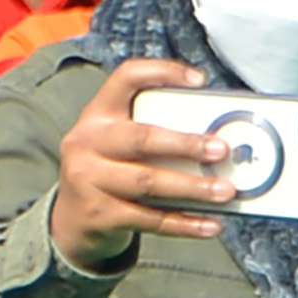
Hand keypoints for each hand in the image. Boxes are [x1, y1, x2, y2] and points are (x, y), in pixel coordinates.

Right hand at [50, 53, 241, 266]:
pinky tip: (211, 225)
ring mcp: (88, 179)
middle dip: (186, 144)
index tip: (199, 81)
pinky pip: (149, 219)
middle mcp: (87, 142)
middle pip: (141, 138)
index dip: (161, 73)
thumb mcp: (119, 143)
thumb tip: (219, 139)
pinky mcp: (98, 214)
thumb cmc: (112, 171)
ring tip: (226, 191)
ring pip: (148, 182)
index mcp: (98, 115)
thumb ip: (154, 133)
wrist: (71, 219)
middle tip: (222, 150)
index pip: (125, 79)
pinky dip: (184, 223)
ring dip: (192, 187)